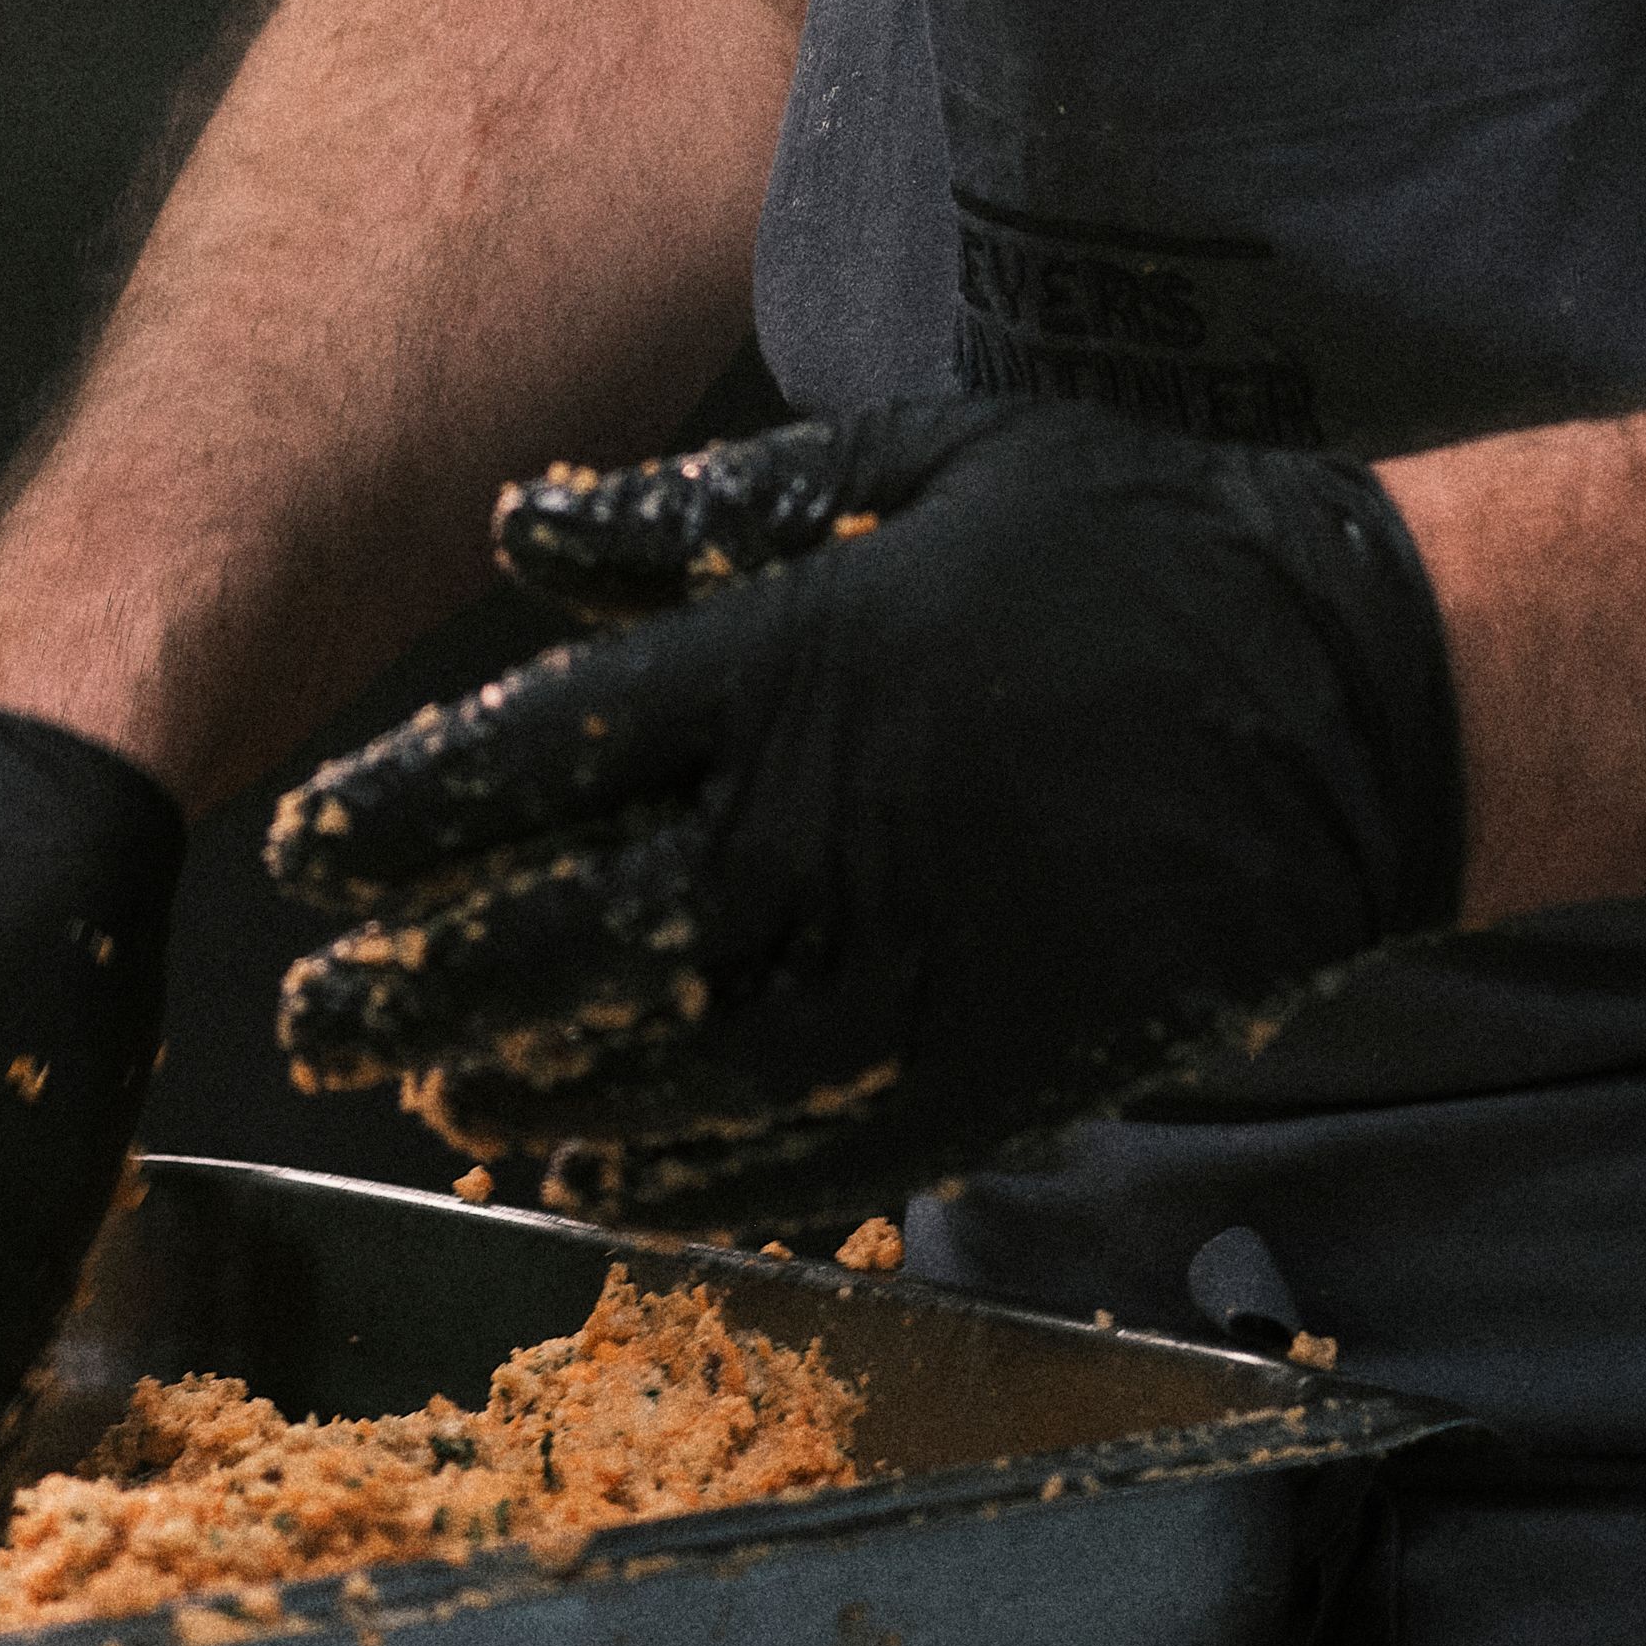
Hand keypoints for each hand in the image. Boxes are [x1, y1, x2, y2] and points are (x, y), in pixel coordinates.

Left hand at [262, 400, 1463, 1231]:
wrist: (1343, 692)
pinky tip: (596, 1183)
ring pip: (657, 1062)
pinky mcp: (982, 1072)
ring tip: (434, 1100)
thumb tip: (518, 526)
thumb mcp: (910, 462)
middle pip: (559, 930)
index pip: (535, 754)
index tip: (302, 856)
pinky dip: (678, 1177)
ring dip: (525, 1090)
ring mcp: (902, 969)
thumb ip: (698, 513)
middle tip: (311, 1021)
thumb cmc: (1122, 545)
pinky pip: (793, 1151)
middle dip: (416, 981)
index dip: (402, 816)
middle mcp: (819, 831)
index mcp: (789, 666)